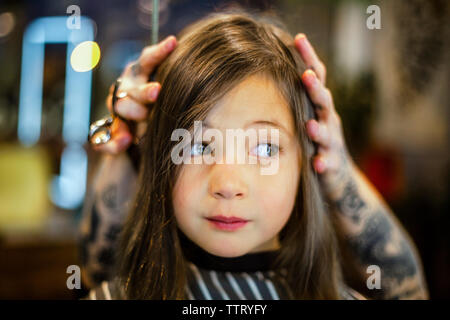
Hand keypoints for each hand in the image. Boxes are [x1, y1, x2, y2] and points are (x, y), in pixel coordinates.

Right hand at [93, 35, 176, 153]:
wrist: (139, 143)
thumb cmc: (160, 113)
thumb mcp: (168, 98)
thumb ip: (174, 87)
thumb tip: (185, 63)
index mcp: (140, 76)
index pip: (147, 61)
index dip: (159, 53)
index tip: (173, 43)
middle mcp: (126, 90)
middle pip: (132, 87)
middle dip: (143, 90)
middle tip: (156, 92)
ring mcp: (115, 112)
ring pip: (119, 107)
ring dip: (132, 111)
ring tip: (144, 117)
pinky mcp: (105, 135)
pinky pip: (103, 139)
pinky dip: (113, 141)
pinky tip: (126, 141)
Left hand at [294, 34, 351, 192]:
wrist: (338, 174)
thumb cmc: (317, 139)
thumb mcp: (308, 113)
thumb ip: (296, 94)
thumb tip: (270, 64)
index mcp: (320, 105)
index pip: (317, 77)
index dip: (310, 58)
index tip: (299, 39)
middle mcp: (328, 120)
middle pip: (324, 101)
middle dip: (315, 89)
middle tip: (306, 76)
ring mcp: (332, 142)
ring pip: (327, 133)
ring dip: (319, 130)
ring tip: (309, 126)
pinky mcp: (332, 164)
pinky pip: (329, 163)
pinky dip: (324, 163)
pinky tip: (317, 164)